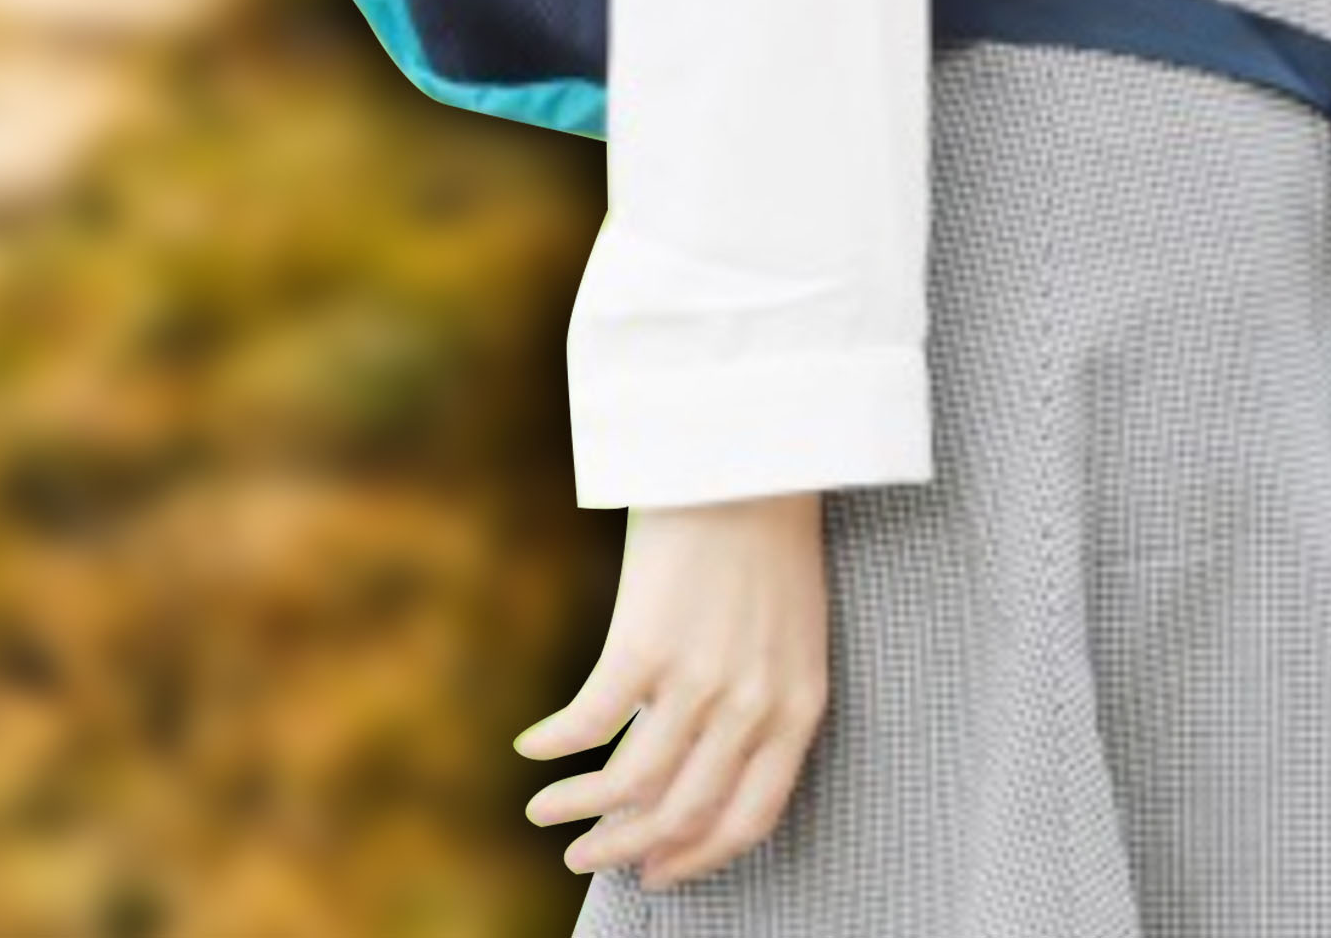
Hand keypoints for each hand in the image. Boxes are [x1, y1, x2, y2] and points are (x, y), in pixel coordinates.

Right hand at [514, 492, 832, 887]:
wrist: (751, 456)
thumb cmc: (772, 537)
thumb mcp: (792, 635)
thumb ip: (765, 703)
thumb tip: (710, 763)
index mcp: (798, 710)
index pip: (749, 822)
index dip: (698, 859)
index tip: (658, 874)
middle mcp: (751, 709)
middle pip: (682, 815)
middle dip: (628, 850)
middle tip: (589, 860)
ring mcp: (698, 681)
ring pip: (630, 784)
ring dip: (580, 810)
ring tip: (547, 814)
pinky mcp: (646, 644)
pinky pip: (589, 721)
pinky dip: (555, 747)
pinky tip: (532, 748)